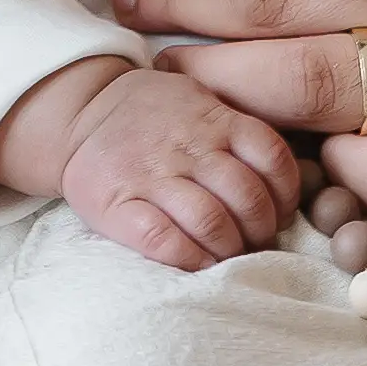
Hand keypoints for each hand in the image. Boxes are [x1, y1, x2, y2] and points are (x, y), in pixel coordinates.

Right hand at [0, 56, 302, 269]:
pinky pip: (164, 240)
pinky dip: (190, 259)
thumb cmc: (153, 115)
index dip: (285, 195)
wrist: (81, 113)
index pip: (273, 159)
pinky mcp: (120, 205)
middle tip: (255, 243)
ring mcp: (153, 175)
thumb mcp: (200, 101)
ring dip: (229, 248)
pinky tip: (199, 265)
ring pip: (212, 221)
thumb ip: (237, 131)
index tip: (279, 215)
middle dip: (260, 230)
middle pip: (247, 196)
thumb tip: (280, 182)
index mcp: (215, 119)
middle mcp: (189, 146)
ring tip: (229, 255)